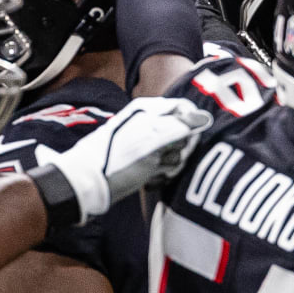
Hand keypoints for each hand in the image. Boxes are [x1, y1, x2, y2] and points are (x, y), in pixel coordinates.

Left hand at [33, 97, 210, 223]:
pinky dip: (160, 173)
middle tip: (166, 159)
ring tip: (155, 171)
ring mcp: (145, 143)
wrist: (88, 184)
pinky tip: (151, 179)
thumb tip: (205, 117)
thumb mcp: (153, 140)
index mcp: (149, 110)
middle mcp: (148, 123)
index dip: (192, 124)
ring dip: (170, 164)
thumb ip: (180, 126)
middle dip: (180, 148)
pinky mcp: (143, 161)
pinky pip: (163, 164)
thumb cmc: (119, 159)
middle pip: (183, 131)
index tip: (188, 141)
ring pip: (174, 150)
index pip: (184, 108)